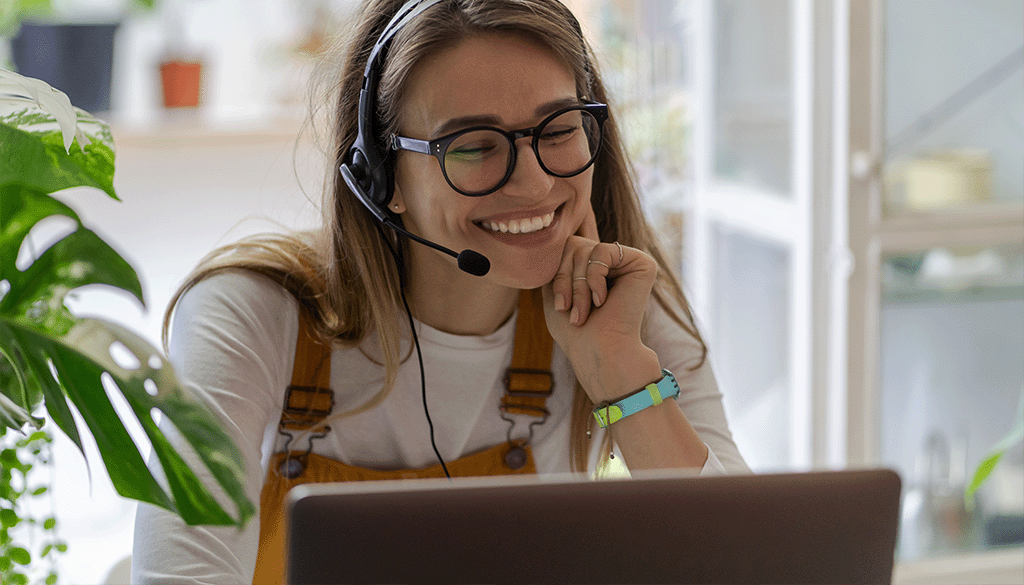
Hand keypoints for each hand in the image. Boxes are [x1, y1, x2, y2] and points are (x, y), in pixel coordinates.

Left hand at [541, 205, 660, 400]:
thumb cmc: (574, 330)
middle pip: (572, 244)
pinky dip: (594, 276)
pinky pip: (603, 251)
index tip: (559, 304)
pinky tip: (602, 300)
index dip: (557, 269)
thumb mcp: (554, 289)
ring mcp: (628, 261)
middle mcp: (612, 262)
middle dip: (564, 278)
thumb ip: (557, 260)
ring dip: (577, 283)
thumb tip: (560, 231)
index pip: (566, 245)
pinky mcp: (642, 263)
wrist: (597, 350)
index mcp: (593, 267)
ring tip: (583, 311)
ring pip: (585, 248)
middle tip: (568, 309)